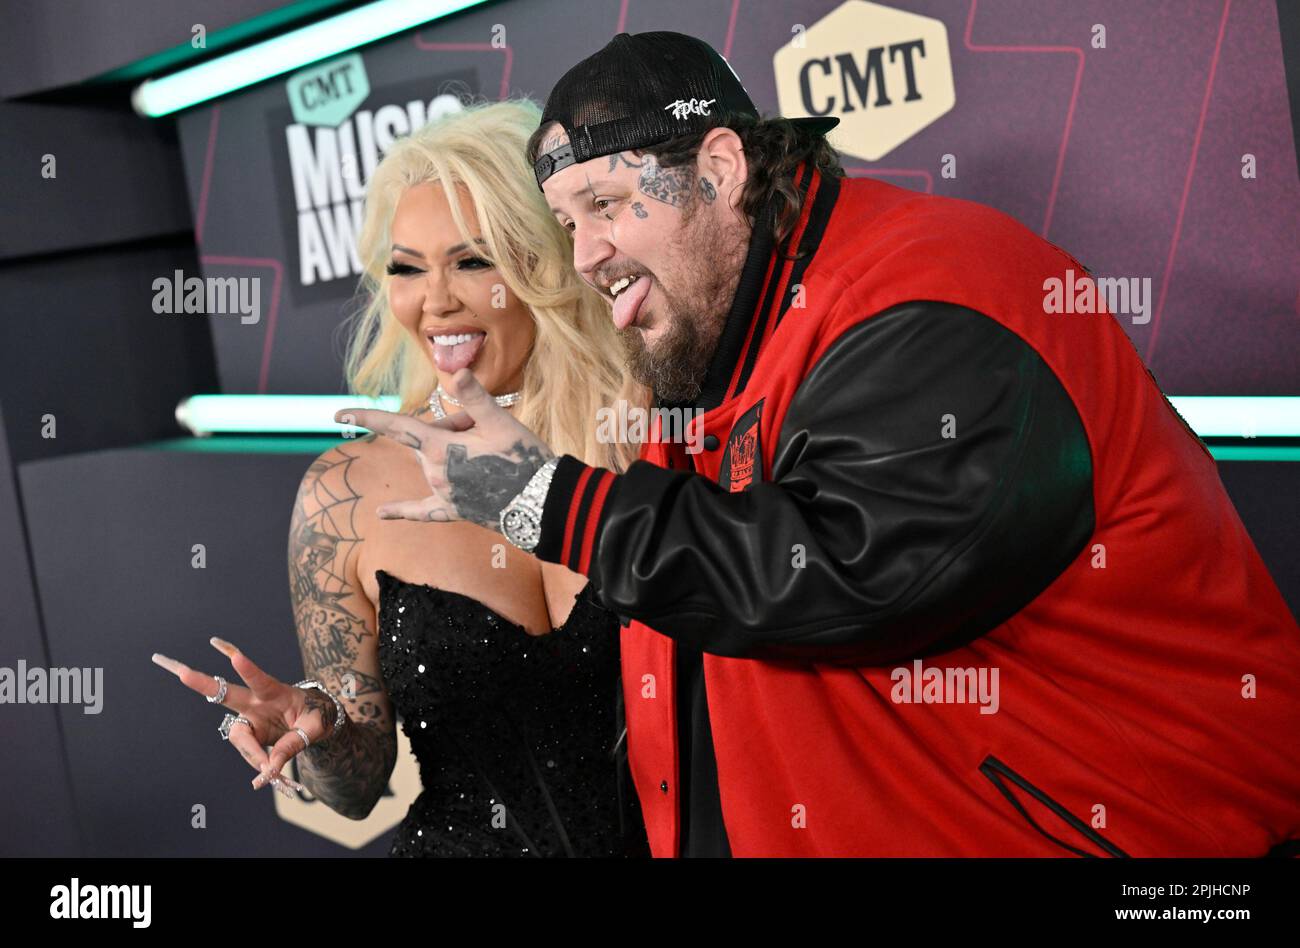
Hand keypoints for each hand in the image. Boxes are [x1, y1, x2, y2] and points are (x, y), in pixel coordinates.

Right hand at [151, 637, 340, 796]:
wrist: (314, 722)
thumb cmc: (316, 716)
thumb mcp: (315, 727)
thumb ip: (293, 744)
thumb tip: (269, 767)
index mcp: (275, 691)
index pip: (259, 679)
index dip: (247, 670)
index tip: (236, 658)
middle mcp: (256, 702)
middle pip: (225, 692)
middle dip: (201, 682)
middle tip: (181, 672)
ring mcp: (249, 718)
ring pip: (236, 734)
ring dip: (250, 753)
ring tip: (268, 771)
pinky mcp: (249, 733)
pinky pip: (246, 750)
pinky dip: (256, 761)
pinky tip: (267, 772)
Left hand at [335, 367, 554, 530]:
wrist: (541, 502)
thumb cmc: (523, 458)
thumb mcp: (500, 422)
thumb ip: (473, 397)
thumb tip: (455, 371)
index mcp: (440, 449)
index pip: (396, 426)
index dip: (367, 416)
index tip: (337, 414)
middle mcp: (434, 472)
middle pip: (425, 440)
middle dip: (449, 427)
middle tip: (485, 429)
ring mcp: (442, 494)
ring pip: (432, 462)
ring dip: (450, 451)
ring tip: (488, 453)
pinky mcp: (452, 511)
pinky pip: (421, 511)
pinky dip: (402, 511)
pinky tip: (381, 514)